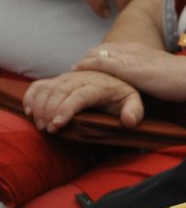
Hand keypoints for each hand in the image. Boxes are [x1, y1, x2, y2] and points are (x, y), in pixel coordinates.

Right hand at [23, 68, 143, 130]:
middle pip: (60, 92)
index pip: (79, 95)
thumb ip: (134, 110)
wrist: (114, 78)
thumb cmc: (121, 94)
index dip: (66, 109)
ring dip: (39, 106)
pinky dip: (30, 96)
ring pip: (47, 89)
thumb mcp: (132, 101)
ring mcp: (67, 78)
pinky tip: (29, 111)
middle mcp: (81, 79)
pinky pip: (39, 85)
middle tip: (47, 129)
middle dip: (49, 111)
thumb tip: (130, 121)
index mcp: (99, 85)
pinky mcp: (57, 80)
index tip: (57, 125)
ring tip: (40, 124)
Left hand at [72, 41, 185, 101]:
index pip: (114, 50)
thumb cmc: (184, 79)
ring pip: (98, 54)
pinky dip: (87, 66)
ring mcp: (130, 57)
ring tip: (70, 72)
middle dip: (88, 58)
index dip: (100, 56)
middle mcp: (134, 50)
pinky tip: (77, 71)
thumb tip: (151, 83)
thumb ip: (152, 75)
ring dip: (84, 62)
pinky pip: (101, 63)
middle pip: (102, 50)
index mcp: (142, 51)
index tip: (88, 65)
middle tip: (74, 70)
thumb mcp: (163, 74)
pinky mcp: (128, 68)